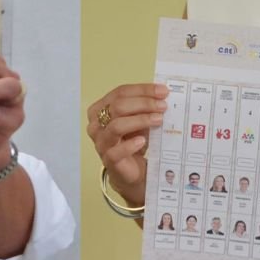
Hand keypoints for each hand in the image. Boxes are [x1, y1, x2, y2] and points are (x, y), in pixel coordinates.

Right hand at [86, 83, 167, 205]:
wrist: (132, 170)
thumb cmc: (133, 141)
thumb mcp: (139, 119)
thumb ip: (145, 106)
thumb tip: (163, 94)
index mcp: (100, 109)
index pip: (120, 92)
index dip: (142, 90)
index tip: (163, 91)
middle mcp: (96, 124)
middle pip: (118, 106)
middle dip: (144, 103)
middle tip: (163, 106)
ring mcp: (101, 142)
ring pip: (117, 126)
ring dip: (140, 120)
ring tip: (158, 119)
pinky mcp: (108, 160)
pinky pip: (116, 151)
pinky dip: (130, 145)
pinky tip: (143, 141)